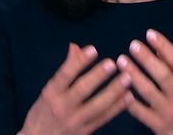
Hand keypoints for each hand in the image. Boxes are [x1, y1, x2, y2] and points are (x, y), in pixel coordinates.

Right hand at [19, 43, 134, 134]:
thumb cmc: (43, 112)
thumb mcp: (49, 91)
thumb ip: (65, 70)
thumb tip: (74, 46)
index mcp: (51, 93)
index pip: (65, 75)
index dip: (79, 62)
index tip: (93, 49)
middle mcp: (62, 106)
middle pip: (82, 90)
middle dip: (98, 76)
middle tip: (113, 63)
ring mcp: (75, 121)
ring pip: (97, 106)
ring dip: (114, 92)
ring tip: (127, 78)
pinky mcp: (85, 132)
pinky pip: (104, 118)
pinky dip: (118, 108)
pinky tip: (129, 97)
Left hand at [115, 29, 172, 134]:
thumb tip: (156, 46)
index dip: (163, 44)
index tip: (150, 33)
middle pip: (161, 74)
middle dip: (146, 58)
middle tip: (132, 45)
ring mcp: (168, 112)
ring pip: (147, 91)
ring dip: (133, 74)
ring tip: (121, 60)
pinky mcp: (157, 126)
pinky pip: (139, 111)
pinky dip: (129, 100)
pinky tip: (119, 87)